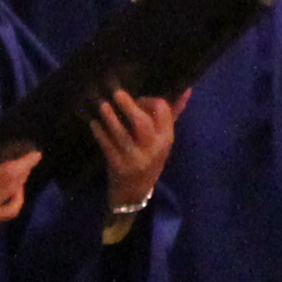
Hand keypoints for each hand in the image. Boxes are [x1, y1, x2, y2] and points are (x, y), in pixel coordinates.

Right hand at [0, 142, 42, 234]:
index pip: (4, 170)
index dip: (22, 161)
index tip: (32, 150)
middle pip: (12, 181)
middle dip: (26, 167)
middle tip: (32, 154)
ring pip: (12, 193)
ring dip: (22, 178)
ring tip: (25, 166)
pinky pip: (9, 211)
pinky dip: (17, 198)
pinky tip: (17, 188)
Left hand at [92, 88, 181, 210]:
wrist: (136, 191)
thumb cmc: (151, 158)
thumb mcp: (164, 139)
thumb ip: (173, 113)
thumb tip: (186, 89)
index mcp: (166, 138)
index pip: (163, 112)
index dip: (149, 101)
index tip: (138, 98)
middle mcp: (153, 148)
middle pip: (142, 124)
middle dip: (130, 107)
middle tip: (117, 93)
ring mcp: (135, 159)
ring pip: (122, 135)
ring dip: (111, 119)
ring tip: (103, 105)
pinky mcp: (118, 166)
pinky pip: (108, 147)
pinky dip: (100, 134)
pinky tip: (94, 123)